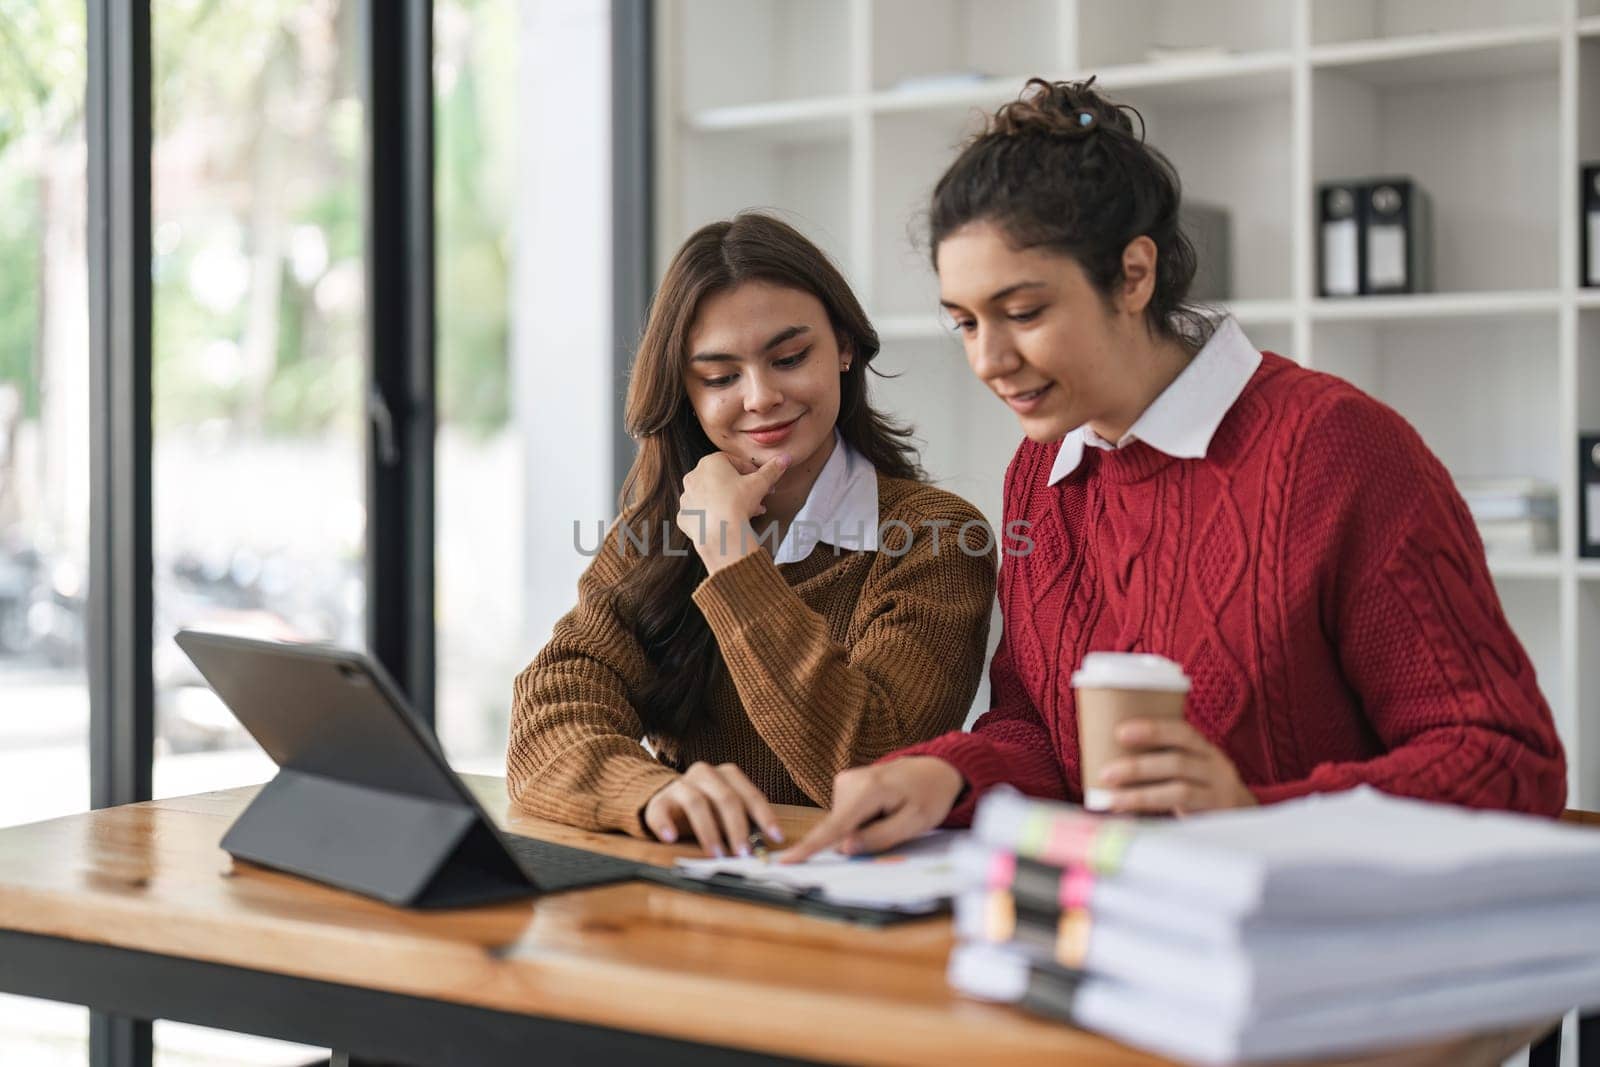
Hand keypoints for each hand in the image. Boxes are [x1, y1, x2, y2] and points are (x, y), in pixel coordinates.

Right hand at [642, 761, 783, 857]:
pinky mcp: (658, 801)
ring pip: (696, 803)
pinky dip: (665, 825)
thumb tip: (764, 848)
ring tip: (716, 854)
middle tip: (743, 853)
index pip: (750, 795)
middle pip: (725, 798)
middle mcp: (705, 774)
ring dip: (709, 831)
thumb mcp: (728, 813)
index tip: (775, 837)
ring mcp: (680, 785)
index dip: (764, 817)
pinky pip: (660, 812)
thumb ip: (745, 824)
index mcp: (727, 775)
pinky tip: (670, 838)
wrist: (668, 801)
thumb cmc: (708, 810)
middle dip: (737, 828)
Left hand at [676, 452, 788, 572]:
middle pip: (723, 480)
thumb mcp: (760, 483)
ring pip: (712, 497)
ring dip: (729, 503)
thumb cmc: (738, 503)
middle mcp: (694, 476)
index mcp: (710, 462)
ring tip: (748, 514)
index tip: (762, 483)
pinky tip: (727, 523)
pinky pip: (701, 514)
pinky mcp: (684, 516)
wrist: (720, 533)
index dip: (751, 473)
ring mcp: (687, 497)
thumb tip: (785, 458)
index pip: (734, 462)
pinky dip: (713, 517)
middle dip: (742, 490)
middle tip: (758, 501)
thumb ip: (772, 469)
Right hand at [779, 757, 965, 863]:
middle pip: (840, 828)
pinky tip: (881, 809)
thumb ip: (879, 837)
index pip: (835, 826)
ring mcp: (844, 781)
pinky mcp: (844, 785)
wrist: (933, 770)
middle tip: (894, 825)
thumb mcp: (914, 823)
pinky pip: (846, 816)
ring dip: (863, 829)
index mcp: (868, 790)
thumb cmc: (928, 796)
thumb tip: (844, 848)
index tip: (786, 861)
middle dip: (860, 839)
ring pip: (843, 824)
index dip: (810, 846)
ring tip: (890, 814)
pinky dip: (861, 821)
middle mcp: (849, 781)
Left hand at [1095, 718, 1256, 815]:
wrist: (1245, 820)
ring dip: (1140, 794)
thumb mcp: (1190, 768)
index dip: (1153, 729)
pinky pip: (1182, 816)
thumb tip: (1104, 755)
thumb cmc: (1200, 789)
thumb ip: (1161, 760)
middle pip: (1178, 762)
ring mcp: (1220, 795)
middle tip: (1105, 773)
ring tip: (1111, 798)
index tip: (1120, 732)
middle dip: (1138, 766)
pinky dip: (1152, 814)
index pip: (1183, 733)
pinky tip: (1129, 815)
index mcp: (1206, 751)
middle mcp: (1217, 769)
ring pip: (1179, 791)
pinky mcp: (1216, 819)